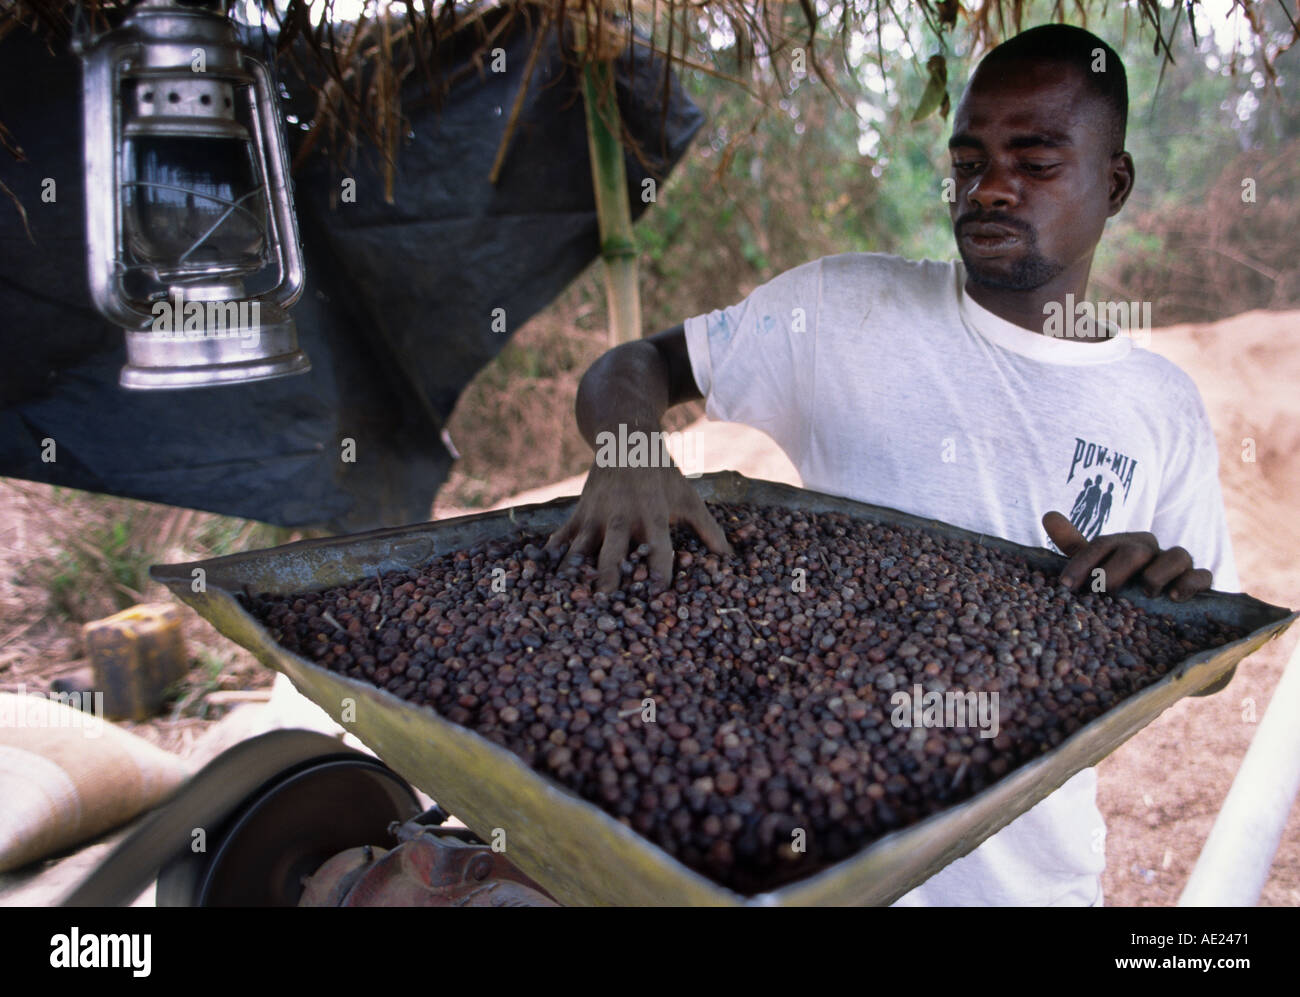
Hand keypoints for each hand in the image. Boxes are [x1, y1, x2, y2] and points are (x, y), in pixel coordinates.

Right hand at [545, 461, 732, 591]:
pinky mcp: (579, 512)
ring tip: (569, 601)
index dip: (658, 575)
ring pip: (581, 550)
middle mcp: (622, 518)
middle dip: (608, 581)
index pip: (658, 551)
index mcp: (653, 516)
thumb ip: (709, 531)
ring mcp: (596, 516)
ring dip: (576, 575)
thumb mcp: (688, 498)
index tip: (657, 599)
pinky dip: (552, 555)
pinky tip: (542, 577)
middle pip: (613, 555)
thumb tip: (731, 561)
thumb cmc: (663, 474)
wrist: (626, 437)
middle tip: (604, 607)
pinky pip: (561, 537)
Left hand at [1042, 511, 1212, 600]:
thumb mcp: (1097, 563)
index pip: (1102, 544)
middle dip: (1116, 570)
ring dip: (1159, 573)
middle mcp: (1152, 549)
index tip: (1065, 585)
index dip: (1082, 563)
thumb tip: (1048, 515)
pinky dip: (1190, 583)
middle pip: (1135, 551)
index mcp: (1126, 542)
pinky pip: (1201, 576)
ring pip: (1176, 555)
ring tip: (1146, 591)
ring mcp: (1177, 564)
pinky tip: (1174, 596)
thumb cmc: (1122, 579)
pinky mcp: (1198, 580)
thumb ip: (1074, 545)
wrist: (1160, 596)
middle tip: (1103, 590)